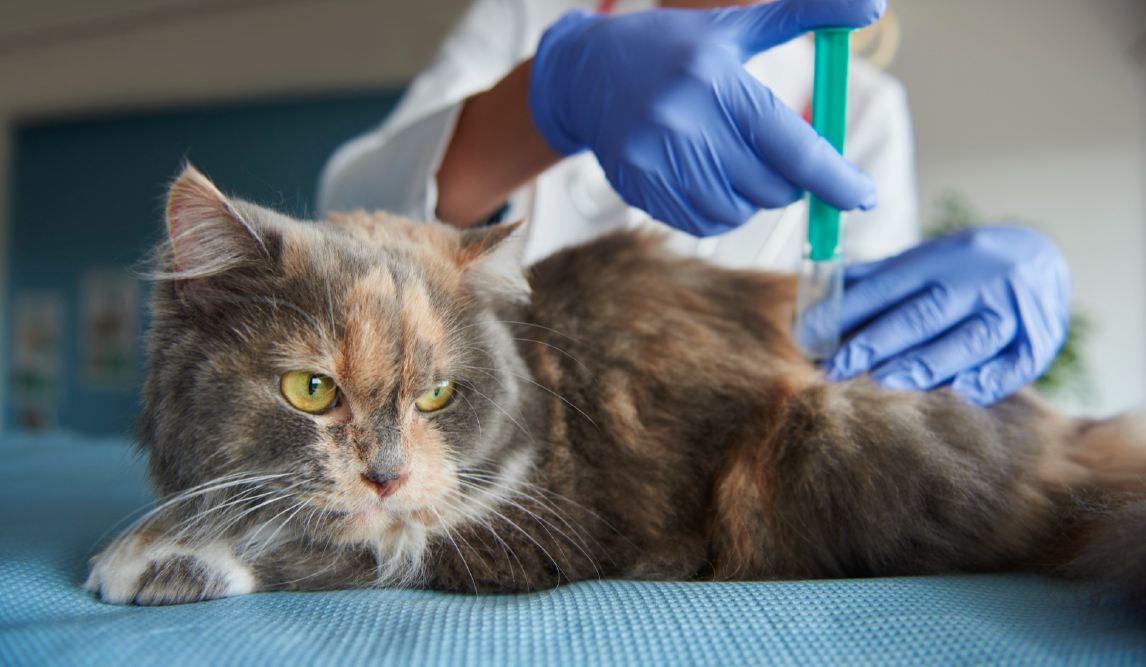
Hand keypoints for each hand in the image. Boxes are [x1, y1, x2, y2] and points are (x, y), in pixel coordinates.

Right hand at [528, 0, 883, 236]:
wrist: (586, 75)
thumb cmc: (673, 49)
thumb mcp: (736, 26)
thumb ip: (807, 13)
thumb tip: (873, 6)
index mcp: (717, 79)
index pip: (794, 147)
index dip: (836, 179)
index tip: (863, 194)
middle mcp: (685, 121)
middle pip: (772, 187)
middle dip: (789, 181)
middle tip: (777, 157)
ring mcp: (657, 158)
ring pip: (740, 211)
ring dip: (753, 197)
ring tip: (734, 161)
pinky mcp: (639, 186)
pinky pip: (704, 224)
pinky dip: (721, 211)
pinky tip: (709, 178)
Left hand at [824, 226, 1072, 405]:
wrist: (1041, 256)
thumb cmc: (963, 267)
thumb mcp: (923, 260)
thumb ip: (874, 278)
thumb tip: (814, 293)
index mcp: (940, 259)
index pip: (887, 286)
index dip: (848, 312)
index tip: (812, 336)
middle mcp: (976, 280)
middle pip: (922, 315)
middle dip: (876, 344)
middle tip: (836, 369)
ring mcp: (1011, 309)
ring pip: (967, 340)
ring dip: (926, 365)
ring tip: (885, 385)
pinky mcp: (1040, 337)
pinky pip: (1017, 362)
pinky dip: (990, 379)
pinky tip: (960, 394)